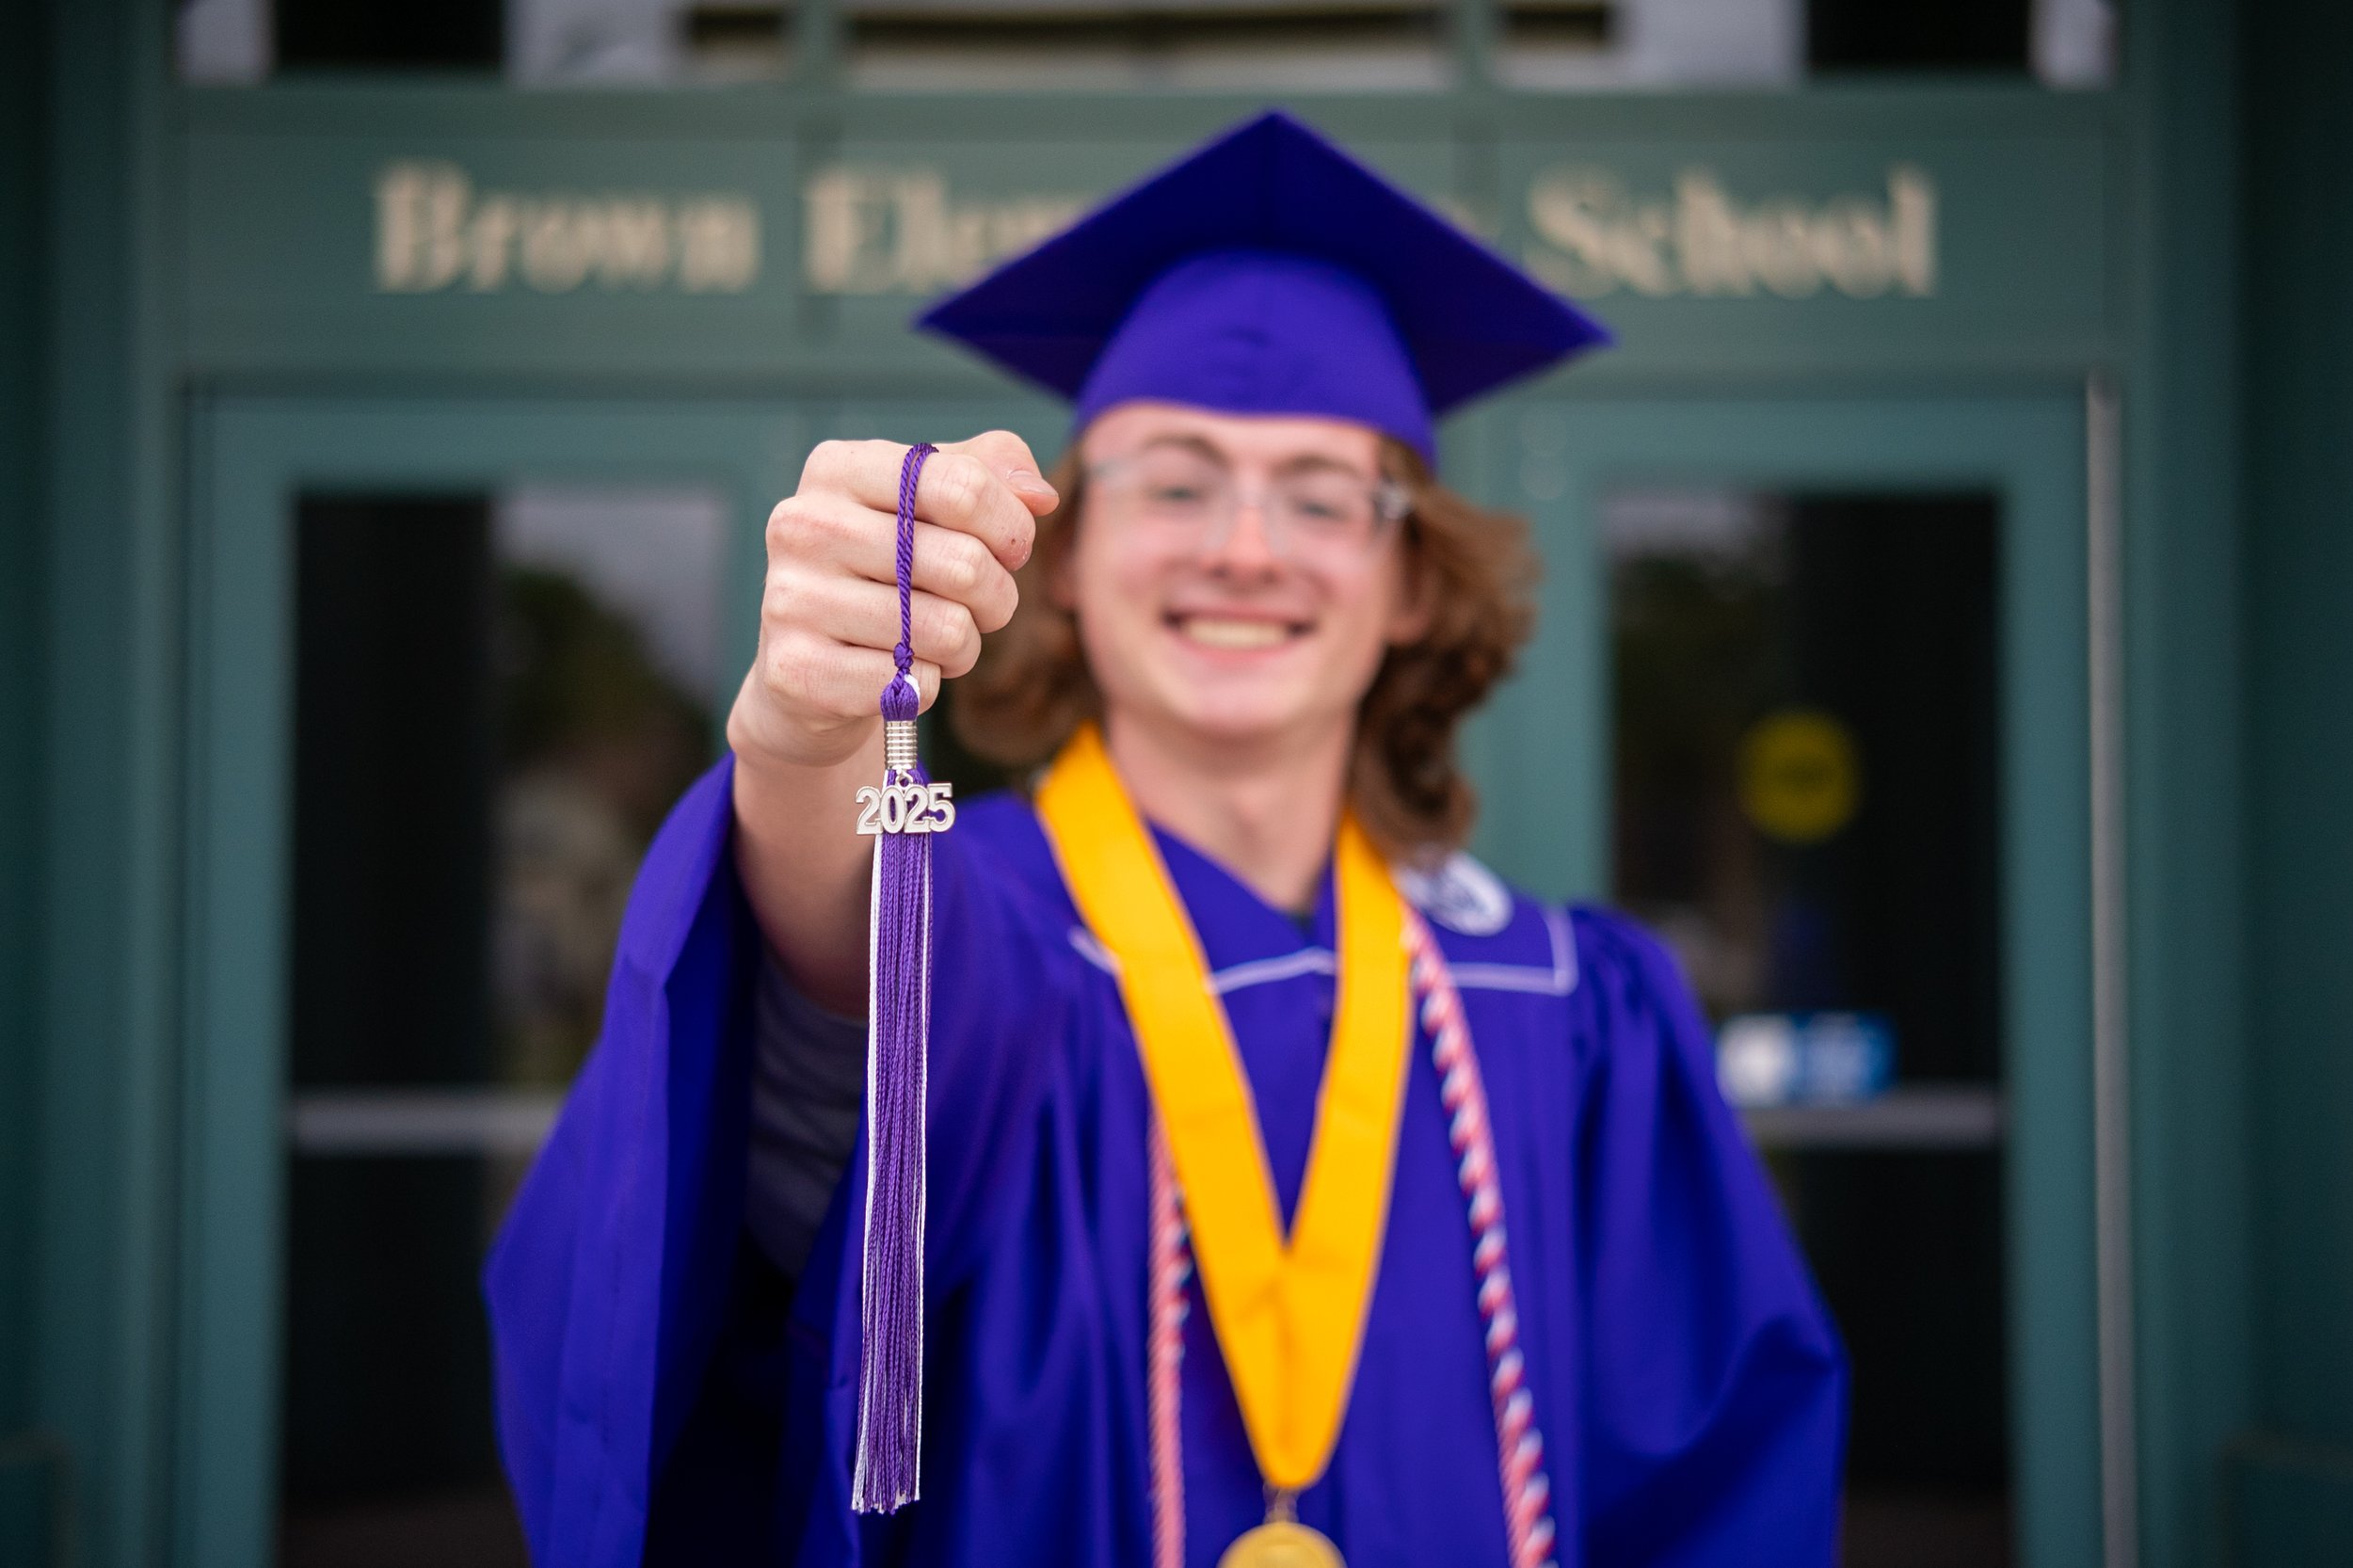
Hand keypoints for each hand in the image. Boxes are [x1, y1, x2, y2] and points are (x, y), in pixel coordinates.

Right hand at [728, 431, 1058, 769]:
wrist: (807, 669)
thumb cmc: (883, 573)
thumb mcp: (928, 505)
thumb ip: (987, 471)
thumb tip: (1038, 496)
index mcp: (837, 469)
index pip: (963, 486)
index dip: (1011, 528)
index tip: (1009, 550)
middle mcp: (802, 525)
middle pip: (965, 563)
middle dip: (996, 596)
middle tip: (979, 608)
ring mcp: (790, 599)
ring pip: (947, 630)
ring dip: (963, 647)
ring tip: (933, 641)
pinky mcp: (796, 671)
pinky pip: (913, 684)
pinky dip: (925, 685)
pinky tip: (895, 673)